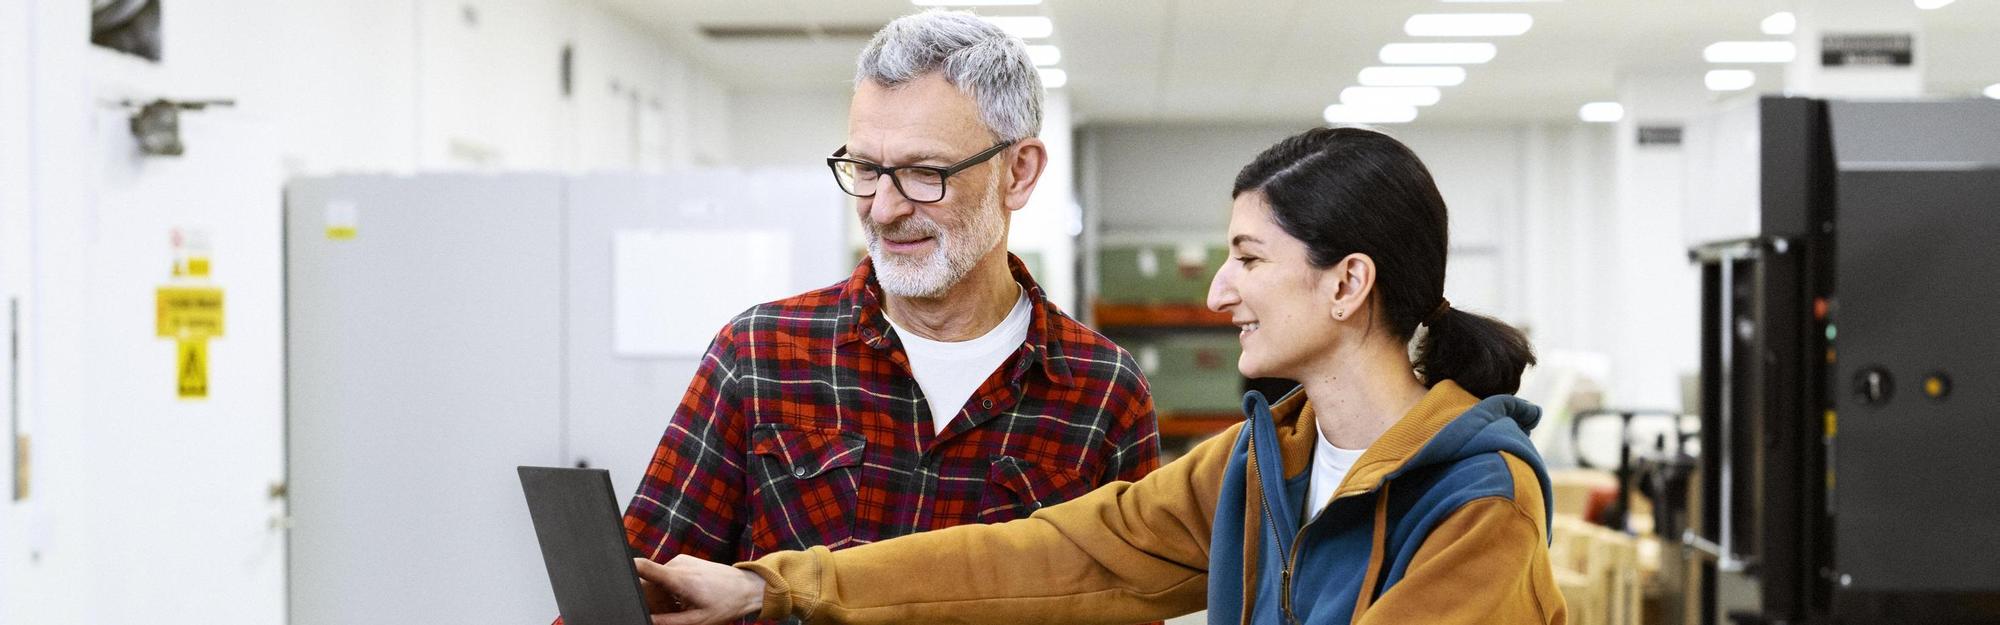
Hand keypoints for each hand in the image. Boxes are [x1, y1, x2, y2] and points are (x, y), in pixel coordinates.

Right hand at [633, 555, 766, 624]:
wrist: (747, 587)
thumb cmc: (725, 604)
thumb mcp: (696, 620)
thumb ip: (668, 622)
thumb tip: (647, 620)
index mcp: (678, 578)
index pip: (643, 567)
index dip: (625, 571)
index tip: (614, 579)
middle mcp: (677, 564)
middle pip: (648, 582)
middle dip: (650, 600)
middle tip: (668, 612)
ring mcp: (680, 561)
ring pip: (657, 582)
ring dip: (661, 597)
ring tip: (681, 608)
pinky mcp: (683, 561)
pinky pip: (666, 577)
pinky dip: (669, 591)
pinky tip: (683, 601)